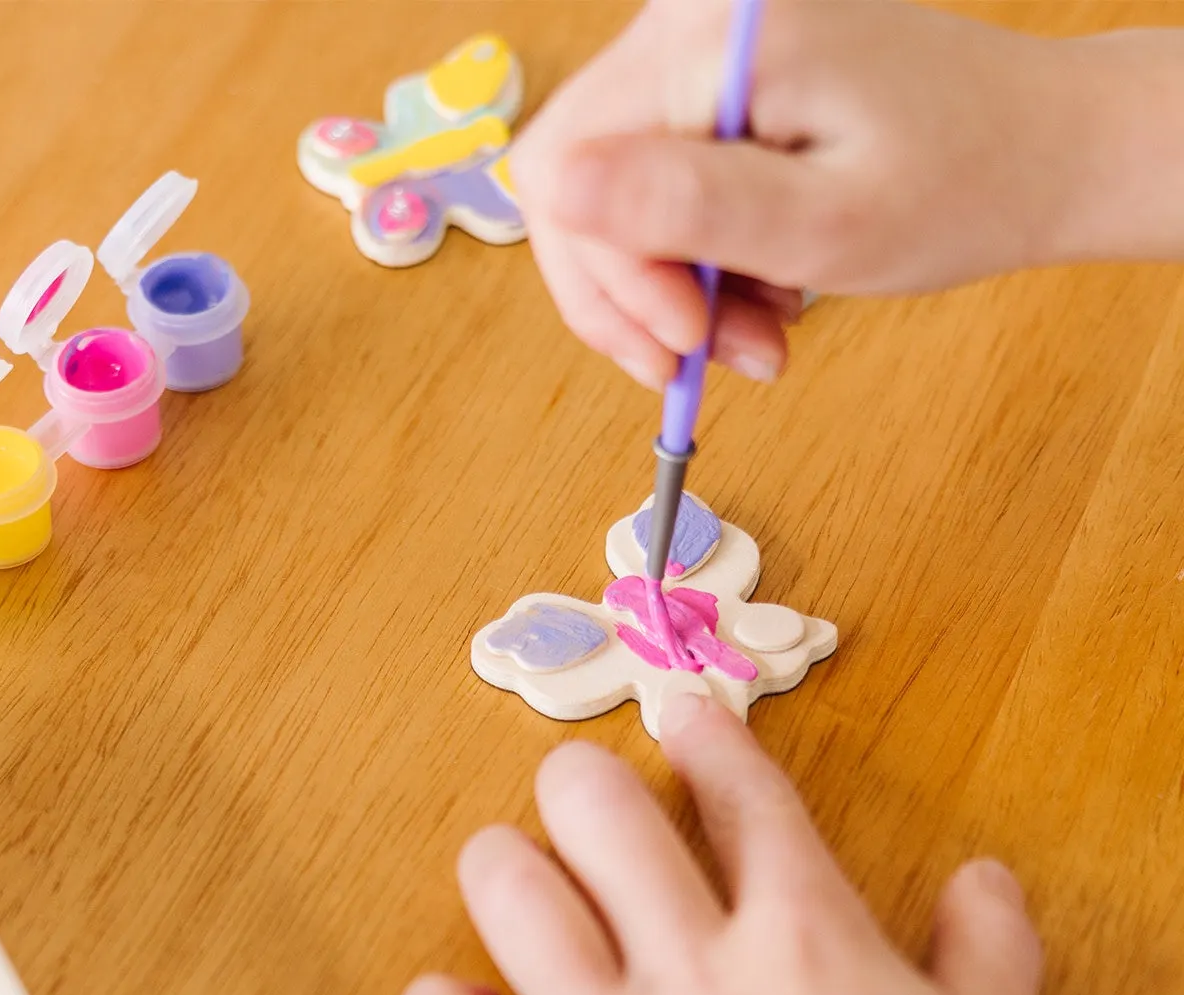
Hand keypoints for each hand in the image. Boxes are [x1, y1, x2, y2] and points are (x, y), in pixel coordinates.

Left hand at [394, 696, 1040, 994]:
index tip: (672, 708)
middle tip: (573, 801)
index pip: (741, 798)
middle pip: (599, 816)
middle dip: (575, 785)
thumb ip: (987, 955)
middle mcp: (695, 973)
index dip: (701, 738)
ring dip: (498, 870)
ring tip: (505, 874)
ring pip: (513, 902)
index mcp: (806, 939)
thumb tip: (983, 880)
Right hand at [506, 0, 1088, 390]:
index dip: (608, 277)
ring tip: (754, 334)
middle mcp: (691, 20)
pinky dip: (692, 262)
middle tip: (713, 356)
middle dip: (635, 295)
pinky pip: (652, 186)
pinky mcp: (714, 78)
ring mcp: (699, 44)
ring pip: (607, 198)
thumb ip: (686, 204)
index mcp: (712, 39)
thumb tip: (555, 185)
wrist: (1044, 149)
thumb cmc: (960, 186)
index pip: (561, 169)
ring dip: (666, 292)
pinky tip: (754, 292)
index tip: (686, 340)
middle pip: (572, 185)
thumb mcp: (821, 224)